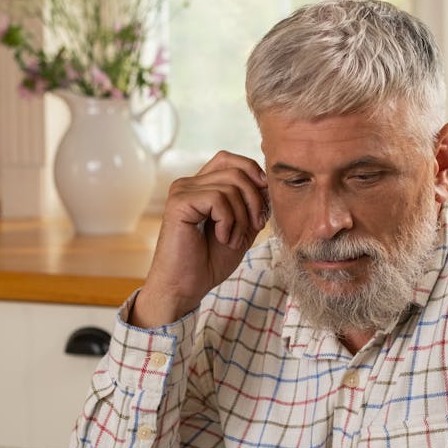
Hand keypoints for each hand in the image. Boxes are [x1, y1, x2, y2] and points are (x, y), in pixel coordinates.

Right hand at [131, 151, 268, 326]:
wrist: (186, 287)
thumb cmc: (210, 261)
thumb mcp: (242, 228)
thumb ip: (252, 204)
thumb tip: (269, 182)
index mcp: (201, 186)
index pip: (229, 159)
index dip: (252, 172)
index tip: (265, 198)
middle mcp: (189, 183)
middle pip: (236, 171)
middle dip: (255, 199)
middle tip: (256, 226)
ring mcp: (182, 191)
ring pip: (230, 186)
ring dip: (241, 217)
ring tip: (232, 239)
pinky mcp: (179, 203)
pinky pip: (217, 199)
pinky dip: (228, 221)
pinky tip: (222, 238)